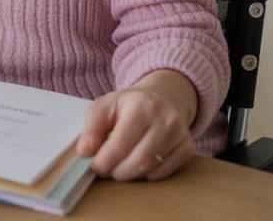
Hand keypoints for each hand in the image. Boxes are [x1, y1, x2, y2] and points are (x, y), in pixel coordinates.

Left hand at [76, 86, 194, 180]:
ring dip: (130, 174)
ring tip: (119, 166)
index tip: (94, 167)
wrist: (161, 97)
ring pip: (150, 169)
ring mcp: (180, 133)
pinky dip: (147, 174)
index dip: (103, 161)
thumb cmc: (129, 105)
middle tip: (106, 169)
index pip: (120, 144)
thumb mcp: (105, 105)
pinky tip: (138, 164)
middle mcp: (165, 119)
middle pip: (138, 161)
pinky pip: (165, 172)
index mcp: (141, 105)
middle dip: (116, 171)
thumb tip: (84, 151)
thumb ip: (91, 127)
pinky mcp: (187, 147)